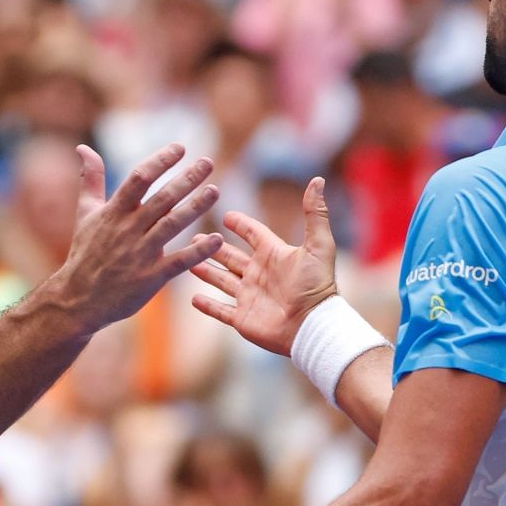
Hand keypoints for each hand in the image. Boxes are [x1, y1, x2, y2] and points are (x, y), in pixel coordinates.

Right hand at [51, 145, 223, 334]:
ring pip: (172, 225)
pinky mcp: (151, 278)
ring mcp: (140, 254)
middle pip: (162, 199)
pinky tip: (217, 238)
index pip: (139, 179)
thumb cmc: (85, 253)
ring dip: (196, 207)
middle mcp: (127, 230)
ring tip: (215, 190)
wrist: (78, 299)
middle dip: (186, 179)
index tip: (180, 148)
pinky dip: (198, 251)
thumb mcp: (85, 213)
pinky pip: (179, 262)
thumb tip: (83, 147)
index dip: (160, 161)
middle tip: (208, 162)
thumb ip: (90, 179)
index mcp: (113, 212)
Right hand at [189, 177, 337, 357]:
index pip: (254, 234)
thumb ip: (315, 213)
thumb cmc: (317, 286)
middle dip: (213, 246)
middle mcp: (259, 275)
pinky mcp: (243, 319)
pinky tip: (192, 298)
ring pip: (221, 280)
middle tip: (194, 235)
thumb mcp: (318, 245)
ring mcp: (249, 297)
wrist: (312, 326)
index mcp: (274, 255)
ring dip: (205, 270)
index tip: (227, 214)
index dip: (241, 224)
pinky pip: (221, 310)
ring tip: (187, 259)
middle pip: (231, 256)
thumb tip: (317, 180)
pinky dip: (207, 306)